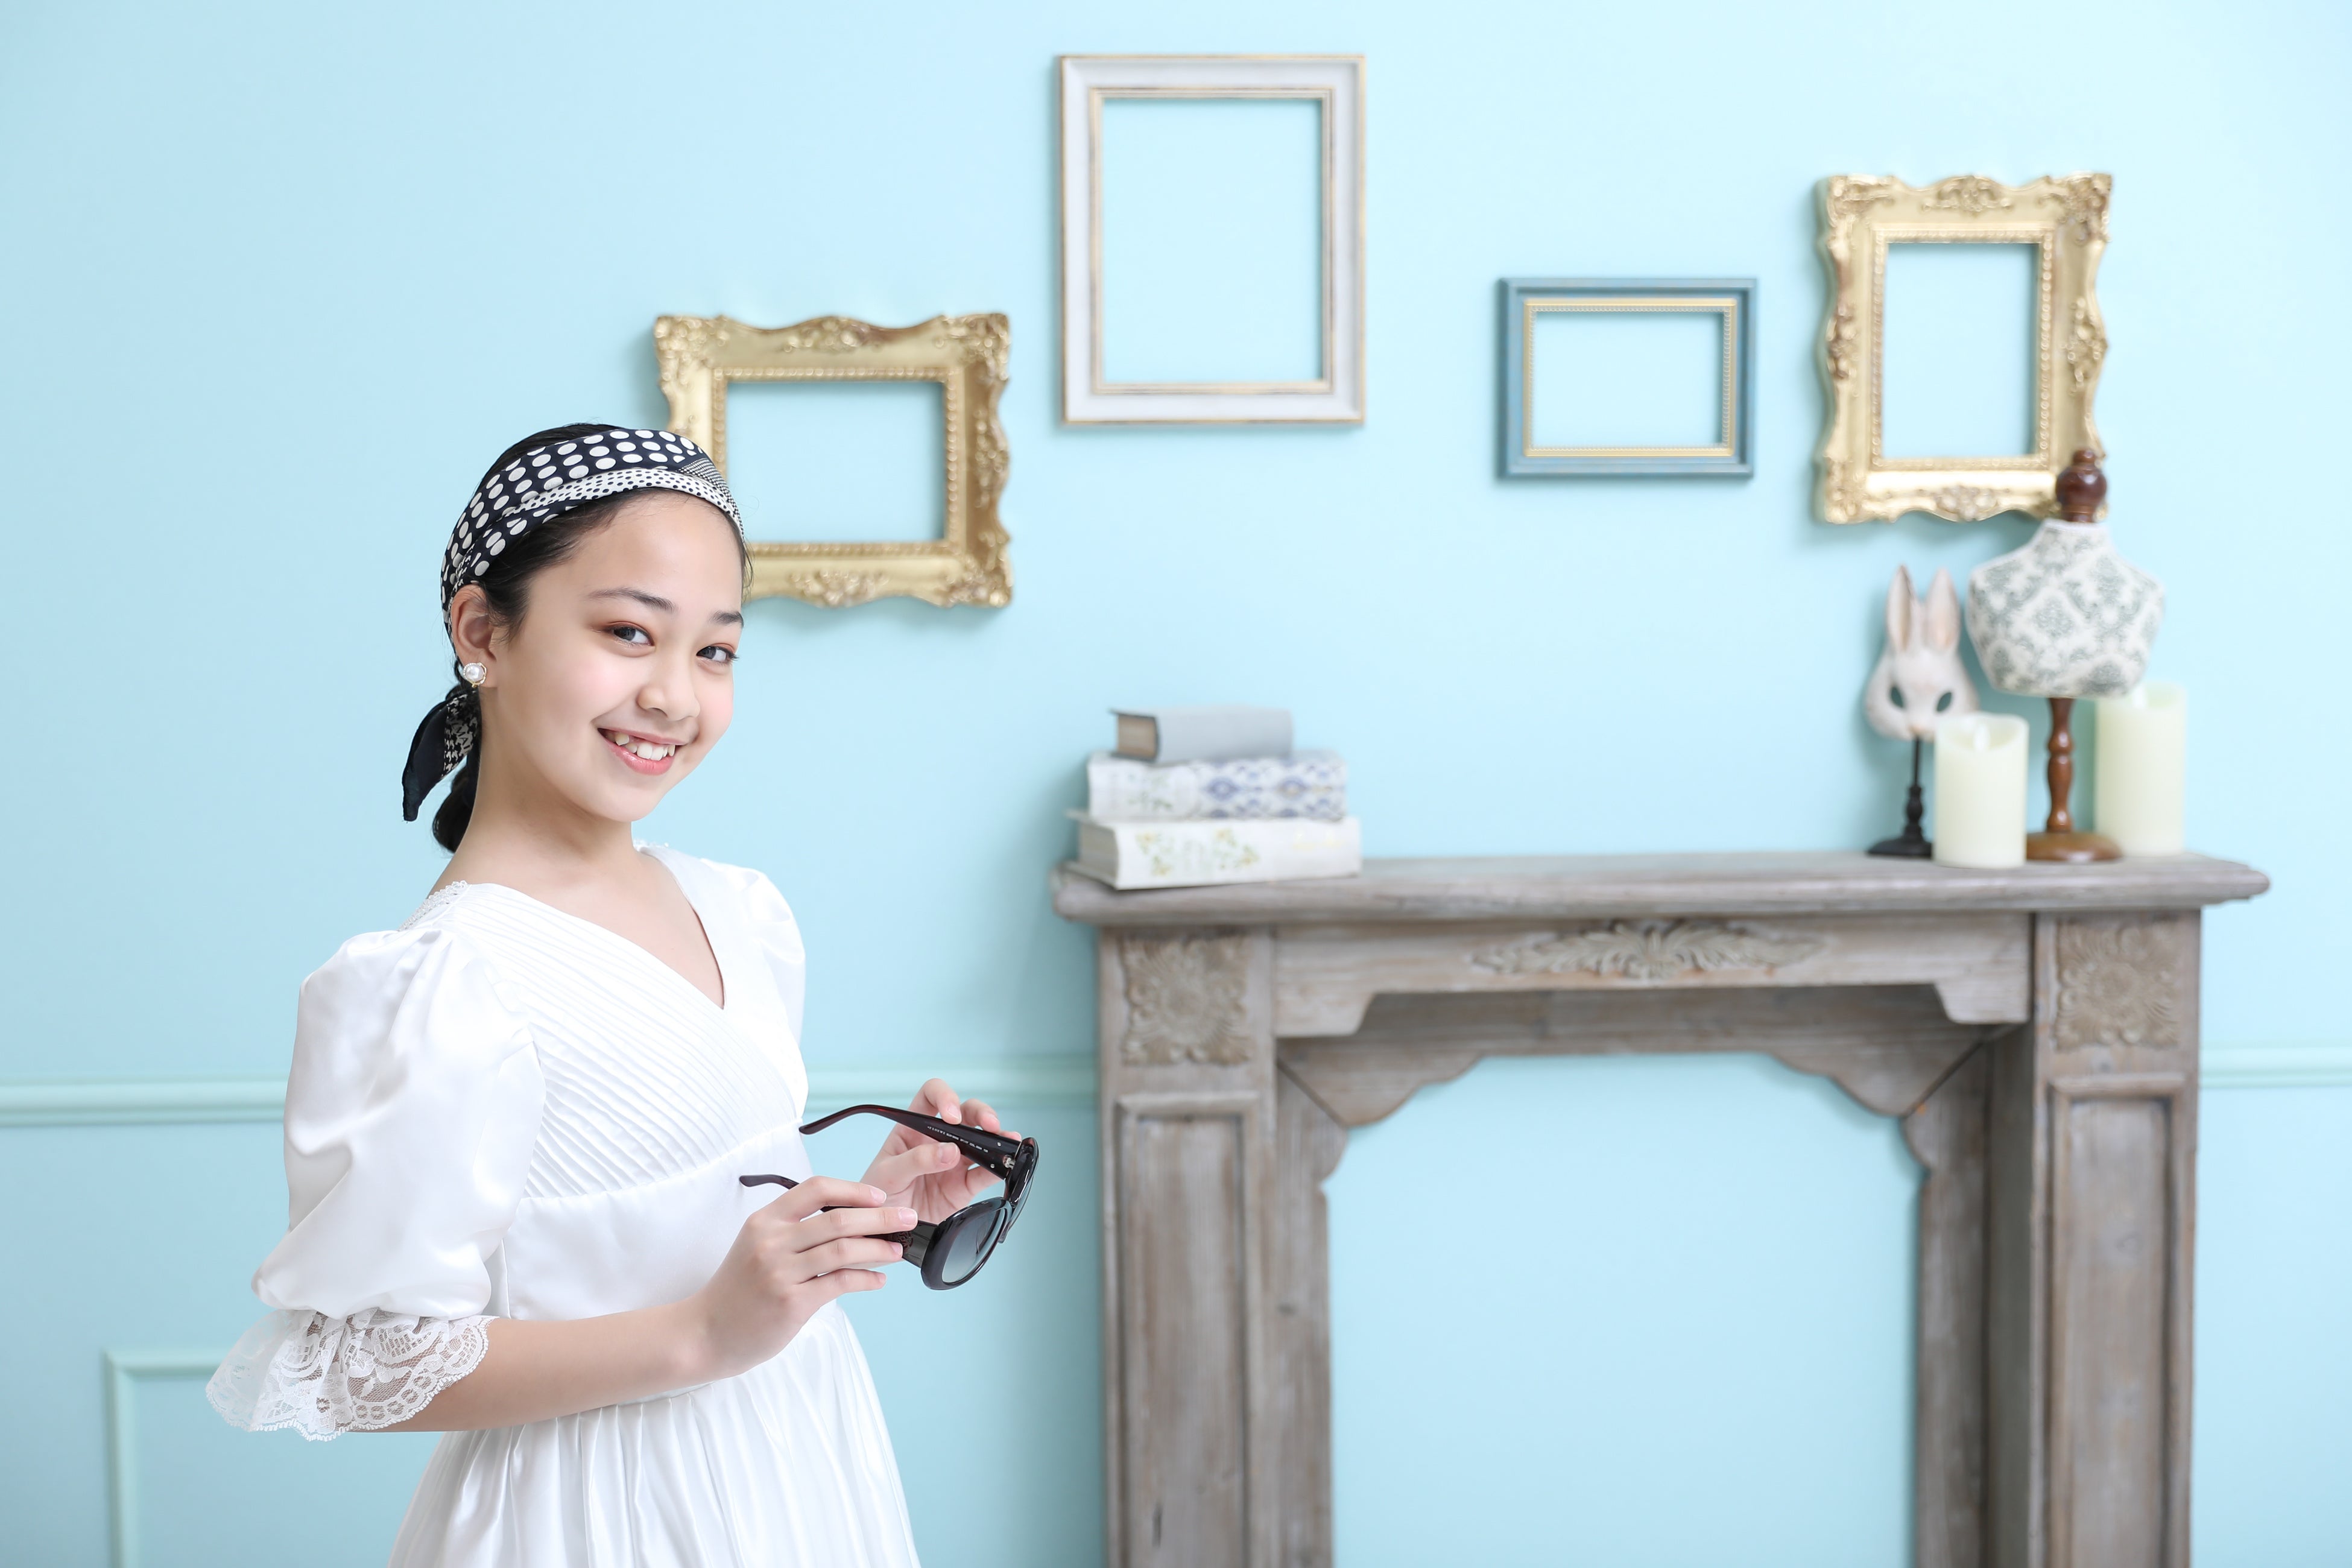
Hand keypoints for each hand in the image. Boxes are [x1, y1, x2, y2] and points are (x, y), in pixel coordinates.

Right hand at [688, 1177, 915, 1379]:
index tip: (879, 1195)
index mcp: (764, 1220)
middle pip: (838, 1219)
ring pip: (843, 1250)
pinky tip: (878, 1280)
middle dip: (881, 1217)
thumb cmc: (738, 1290)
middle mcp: (771, 1241)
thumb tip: (849, 1222)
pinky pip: (840, 1284)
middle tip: (907, 1217)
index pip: (815, 1188)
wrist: (705, 1332)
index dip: (853, 1189)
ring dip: (879, 1248)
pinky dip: (866, 1279)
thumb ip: (794, 1231)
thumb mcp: (757, 1246)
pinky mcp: (790, 1303)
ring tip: (897, 1251)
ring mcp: (780, 1272)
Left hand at [863, 1078, 1014, 1225]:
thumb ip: (916, 1160)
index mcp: (913, 1129)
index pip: (930, 1097)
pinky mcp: (964, 1187)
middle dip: (981, 1113)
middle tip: (989, 1125)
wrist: (882, 1235)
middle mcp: (937, 1141)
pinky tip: (1007, 1166)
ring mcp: (954, 1163)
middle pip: (965, 1113)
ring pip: (982, 1140)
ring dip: (998, 1138)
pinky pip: (986, 1174)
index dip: (944, 1097)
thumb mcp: (887, 1175)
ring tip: (1008, 1141)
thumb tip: (950, 1151)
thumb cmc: (876, 1198)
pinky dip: (1000, 1169)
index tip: (952, 1114)